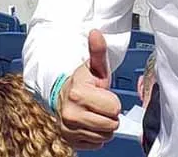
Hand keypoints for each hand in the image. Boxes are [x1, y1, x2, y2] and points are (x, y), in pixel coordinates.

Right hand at [57, 30, 120, 149]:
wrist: (63, 96)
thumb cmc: (84, 82)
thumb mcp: (94, 66)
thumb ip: (98, 50)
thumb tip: (95, 32)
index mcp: (78, 93)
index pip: (114, 108)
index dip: (113, 101)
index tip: (103, 95)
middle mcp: (71, 113)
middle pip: (111, 124)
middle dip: (110, 115)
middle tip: (100, 105)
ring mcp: (69, 129)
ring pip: (105, 136)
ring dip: (104, 127)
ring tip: (95, 113)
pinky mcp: (69, 140)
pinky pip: (96, 144)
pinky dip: (95, 136)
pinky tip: (89, 124)